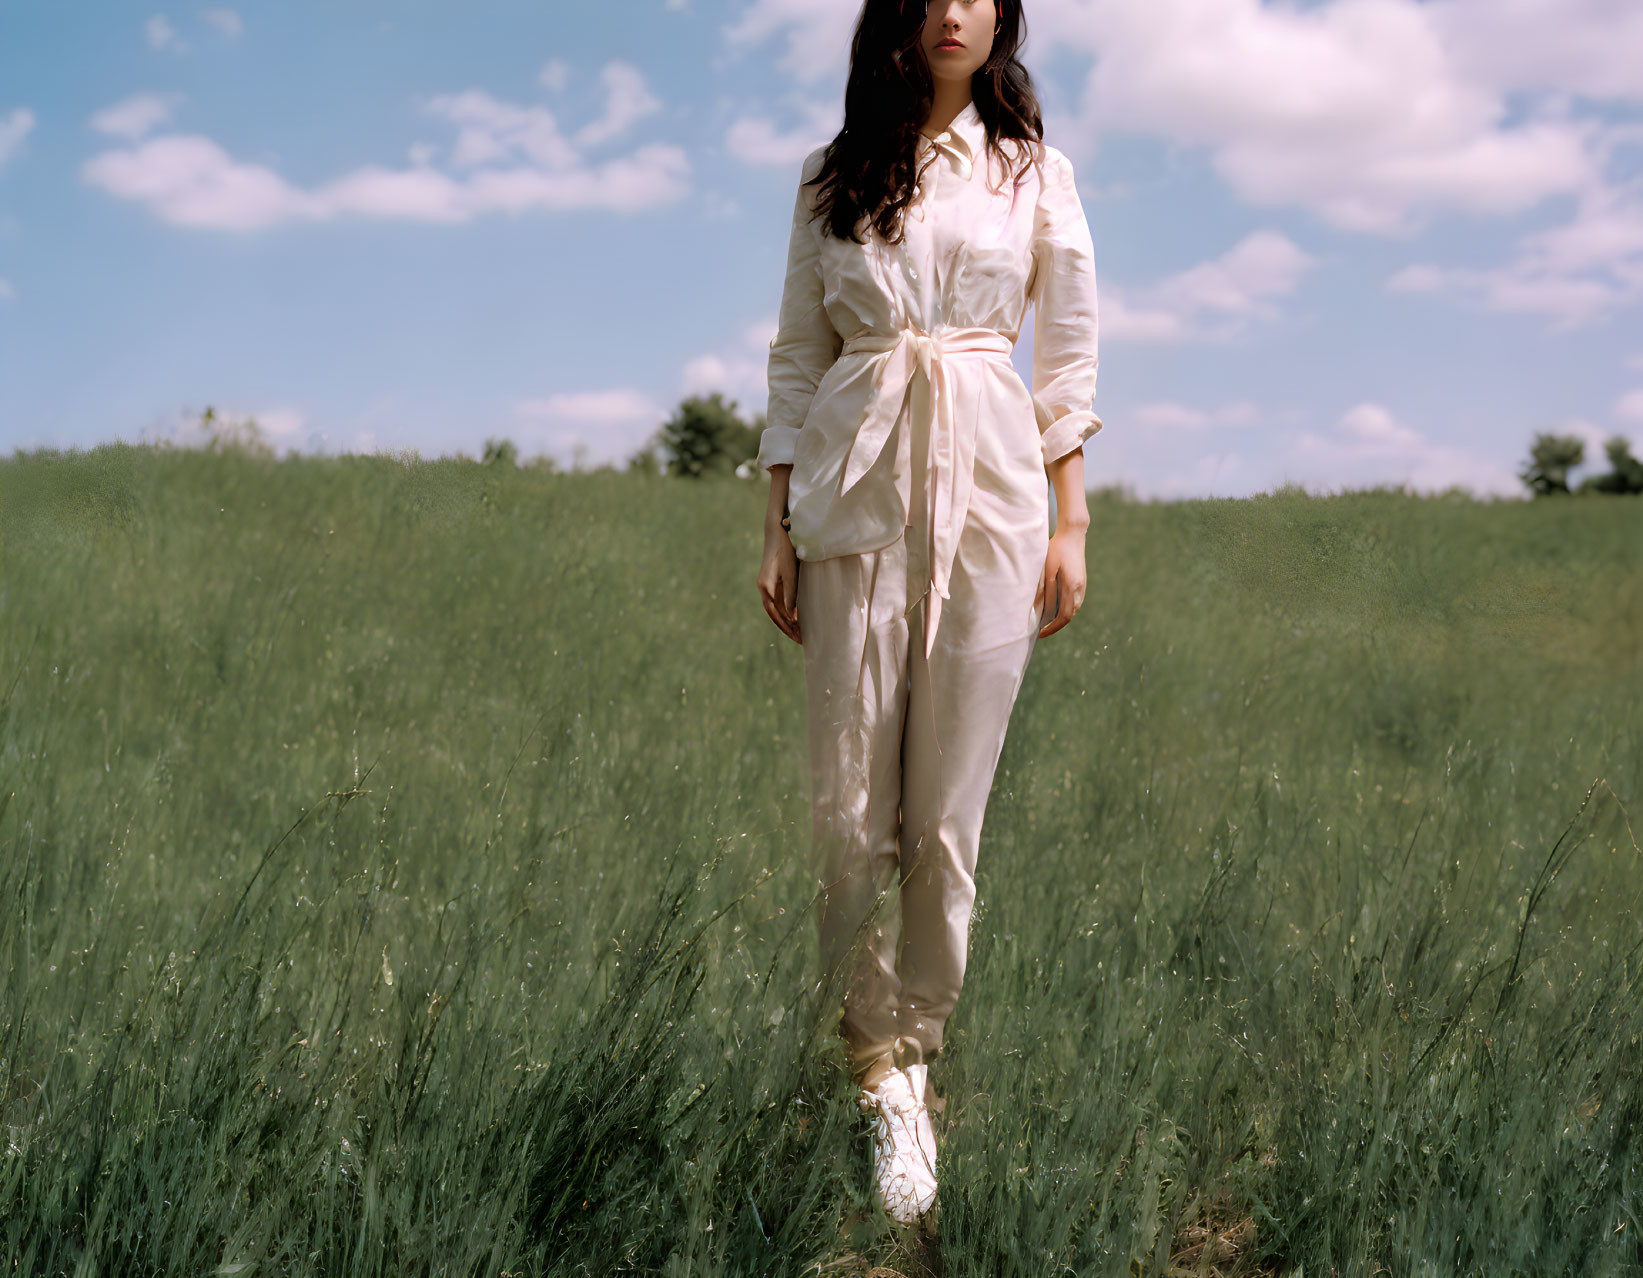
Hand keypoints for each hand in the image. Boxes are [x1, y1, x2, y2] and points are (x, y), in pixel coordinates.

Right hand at [758, 520, 802, 643]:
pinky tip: (796, 620)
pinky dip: (786, 613)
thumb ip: (791, 593)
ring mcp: (767, 586)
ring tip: (798, 634)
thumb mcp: (790, 572)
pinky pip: (778, 603)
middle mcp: (763, 588)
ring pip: (775, 611)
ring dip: (786, 623)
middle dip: (787, 629)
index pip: (776, 613)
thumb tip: (792, 616)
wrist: (776, 532)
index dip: (787, 625)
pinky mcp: (772, 583)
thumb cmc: (785, 549)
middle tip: (801, 640)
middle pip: (774, 615)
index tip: (799, 635)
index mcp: (765, 587)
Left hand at [1034, 525, 1085, 638]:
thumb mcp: (1048, 569)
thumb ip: (1047, 590)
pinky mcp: (1081, 581)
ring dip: (1061, 617)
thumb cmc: (1057, 549)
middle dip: (1056, 625)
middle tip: (1041, 629)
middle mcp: (1080, 589)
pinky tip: (1054, 607)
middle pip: (1069, 615)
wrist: (1073, 534)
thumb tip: (1042, 610)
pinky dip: (1065, 608)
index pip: (1063, 616)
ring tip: (1046, 620)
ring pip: (1073, 609)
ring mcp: (1082, 585)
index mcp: (1072, 587)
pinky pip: (1074, 601)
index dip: (1052, 628)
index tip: (1041, 633)